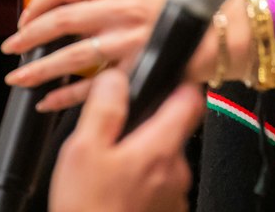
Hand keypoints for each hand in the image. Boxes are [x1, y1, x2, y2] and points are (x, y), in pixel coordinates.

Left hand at [3, 0, 179, 111]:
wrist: (213, 33)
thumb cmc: (173, 12)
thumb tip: (62, 6)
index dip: (39, 0)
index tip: (25, 16)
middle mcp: (120, 12)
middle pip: (62, 21)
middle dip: (29, 35)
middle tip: (11, 47)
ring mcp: (127, 43)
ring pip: (72, 56)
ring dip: (39, 69)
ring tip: (17, 78)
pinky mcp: (134, 71)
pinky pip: (94, 87)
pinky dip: (66, 96)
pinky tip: (47, 103)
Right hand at [48, 70, 199, 211]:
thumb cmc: (89, 210)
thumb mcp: (83, 150)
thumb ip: (104, 107)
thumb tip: (116, 76)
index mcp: (162, 147)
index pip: (191, 98)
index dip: (178, 82)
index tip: (162, 79)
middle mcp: (178, 171)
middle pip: (174, 129)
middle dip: (147, 126)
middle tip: (114, 134)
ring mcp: (175, 195)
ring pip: (164, 159)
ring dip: (142, 157)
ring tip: (109, 168)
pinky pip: (159, 186)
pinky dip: (142, 182)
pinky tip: (116, 190)